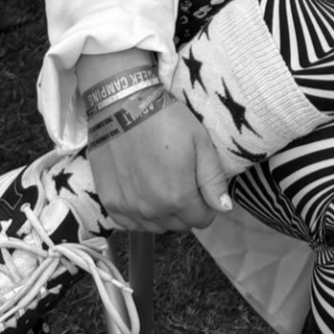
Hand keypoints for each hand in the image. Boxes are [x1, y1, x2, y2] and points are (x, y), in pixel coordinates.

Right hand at [89, 97, 229, 232]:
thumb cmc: (167, 120)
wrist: (123, 106)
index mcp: (178, 196)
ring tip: (164, 184)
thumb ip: (213, 179)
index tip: (203, 187)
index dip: (207, 204)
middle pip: (179, 225)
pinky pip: (130, 224)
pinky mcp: (109, 203)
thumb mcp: (200, 142)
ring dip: (164, 213)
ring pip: (156, 226)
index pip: (202, 219)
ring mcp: (128, 209)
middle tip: (185, 181)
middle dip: (188, 208)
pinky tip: (144, 192)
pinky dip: (141, 214)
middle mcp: (152, 210)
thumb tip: (224, 208)